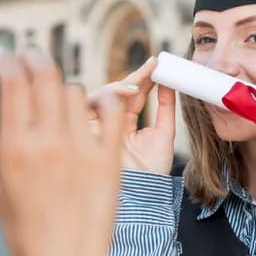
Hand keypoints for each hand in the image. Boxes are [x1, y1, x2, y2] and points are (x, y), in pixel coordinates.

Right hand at [0, 50, 126, 255]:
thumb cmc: (28, 237)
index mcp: (14, 149)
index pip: (12, 82)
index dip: (6, 59)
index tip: (2, 55)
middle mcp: (47, 142)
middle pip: (44, 75)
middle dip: (34, 58)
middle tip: (30, 57)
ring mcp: (81, 148)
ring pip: (74, 91)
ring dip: (63, 88)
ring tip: (58, 96)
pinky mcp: (108, 158)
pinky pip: (111, 112)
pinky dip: (103, 102)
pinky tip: (95, 107)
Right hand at [88, 57, 175, 174]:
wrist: (142, 192)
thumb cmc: (153, 170)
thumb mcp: (164, 133)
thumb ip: (166, 107)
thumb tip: (169, 82)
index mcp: (125, 124)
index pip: (132, 95)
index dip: (143, 78)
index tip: (157, 63)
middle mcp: (108, 123)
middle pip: (116, 92)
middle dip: (133, 77)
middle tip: (151, 66)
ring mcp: (96, 126)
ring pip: (102, 95)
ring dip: (120, 86)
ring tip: (138, 85)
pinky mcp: (85, 130)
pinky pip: (91, 105)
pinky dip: (107, 95)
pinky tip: (126, 94)